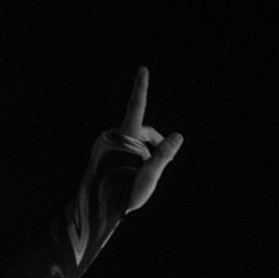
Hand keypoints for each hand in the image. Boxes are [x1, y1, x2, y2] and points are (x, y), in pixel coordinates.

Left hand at [115, 67, 184, 211]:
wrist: (100, 208)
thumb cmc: (125, 193)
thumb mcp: (150, 175)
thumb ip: (164, 154)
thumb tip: (178, 135)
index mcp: (125, 137)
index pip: (137, 107)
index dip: (140, 87)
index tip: (143, 69)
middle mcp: (114, 135)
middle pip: (143, 129)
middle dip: (155, 142)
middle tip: (163, 165)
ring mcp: (108, 142)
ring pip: (135, 139)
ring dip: (145, 152)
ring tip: (142, 175)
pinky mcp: (106, 150)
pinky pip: (126, 146)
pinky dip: (135, 155)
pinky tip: (132, 173)